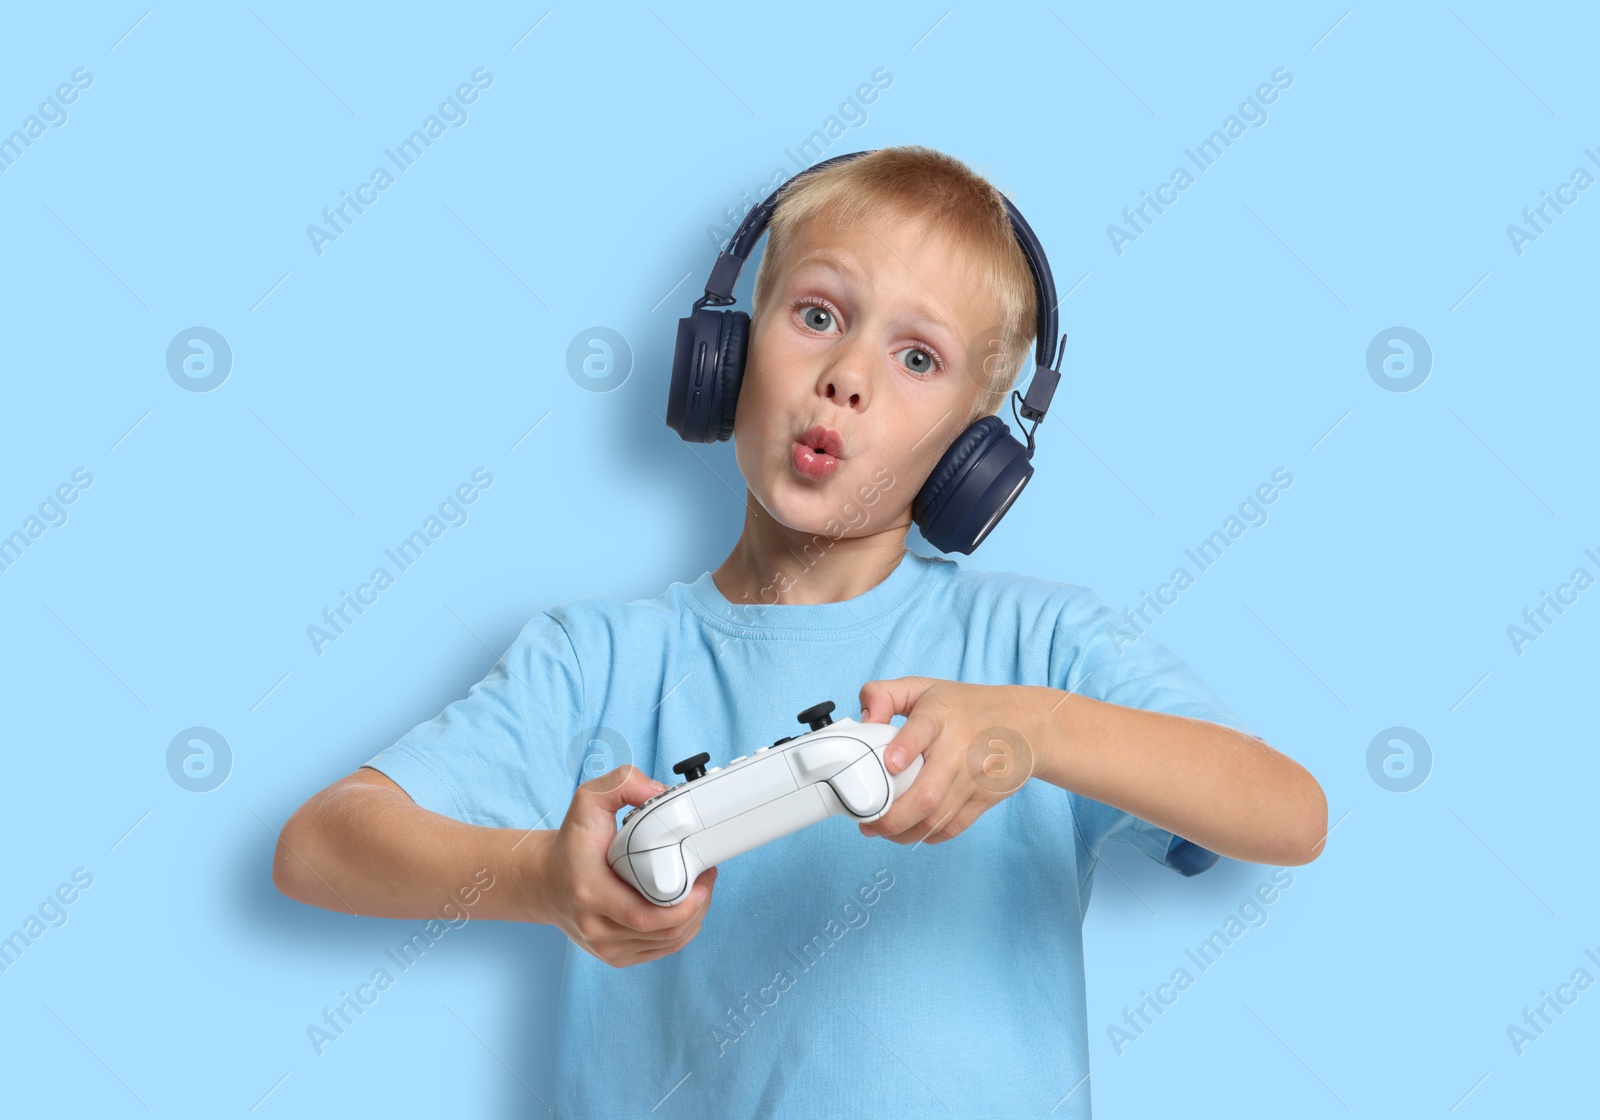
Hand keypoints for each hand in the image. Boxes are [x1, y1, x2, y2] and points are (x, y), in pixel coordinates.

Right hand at [531, 764, 716, 967]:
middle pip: (664, 932)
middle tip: (707, 877)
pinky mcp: (614, 956)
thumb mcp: (589, 800)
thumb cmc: (571, 842)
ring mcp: (605, 947)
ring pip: (667, 944)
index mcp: (590, 893)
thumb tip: (661, 792)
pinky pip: (659, 950)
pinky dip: (681, 932)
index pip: (645, 916)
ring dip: (694, 919)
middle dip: (697, 907)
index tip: (702, 878)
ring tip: (700, 889)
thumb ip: (622, 783)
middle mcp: (595, 927)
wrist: (544, 879)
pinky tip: (687, 909)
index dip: (684, 905)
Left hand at [857, 677, 1038, 844]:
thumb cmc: (967, 707)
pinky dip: (927, 836)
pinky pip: (953, 827)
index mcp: (941, 715)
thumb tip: (864, 720)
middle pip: (927, 794)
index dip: (906, 748)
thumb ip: (884, 695)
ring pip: (936, 818)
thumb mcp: (924, 688)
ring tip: (881, 831)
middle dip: (892, 816)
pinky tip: (909, 832)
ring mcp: (974, 778)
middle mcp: (960, 748)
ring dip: (903, 832)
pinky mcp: (985, 799)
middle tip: (868, 820)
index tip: (891, 763)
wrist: (1027, 724)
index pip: (923, 729)